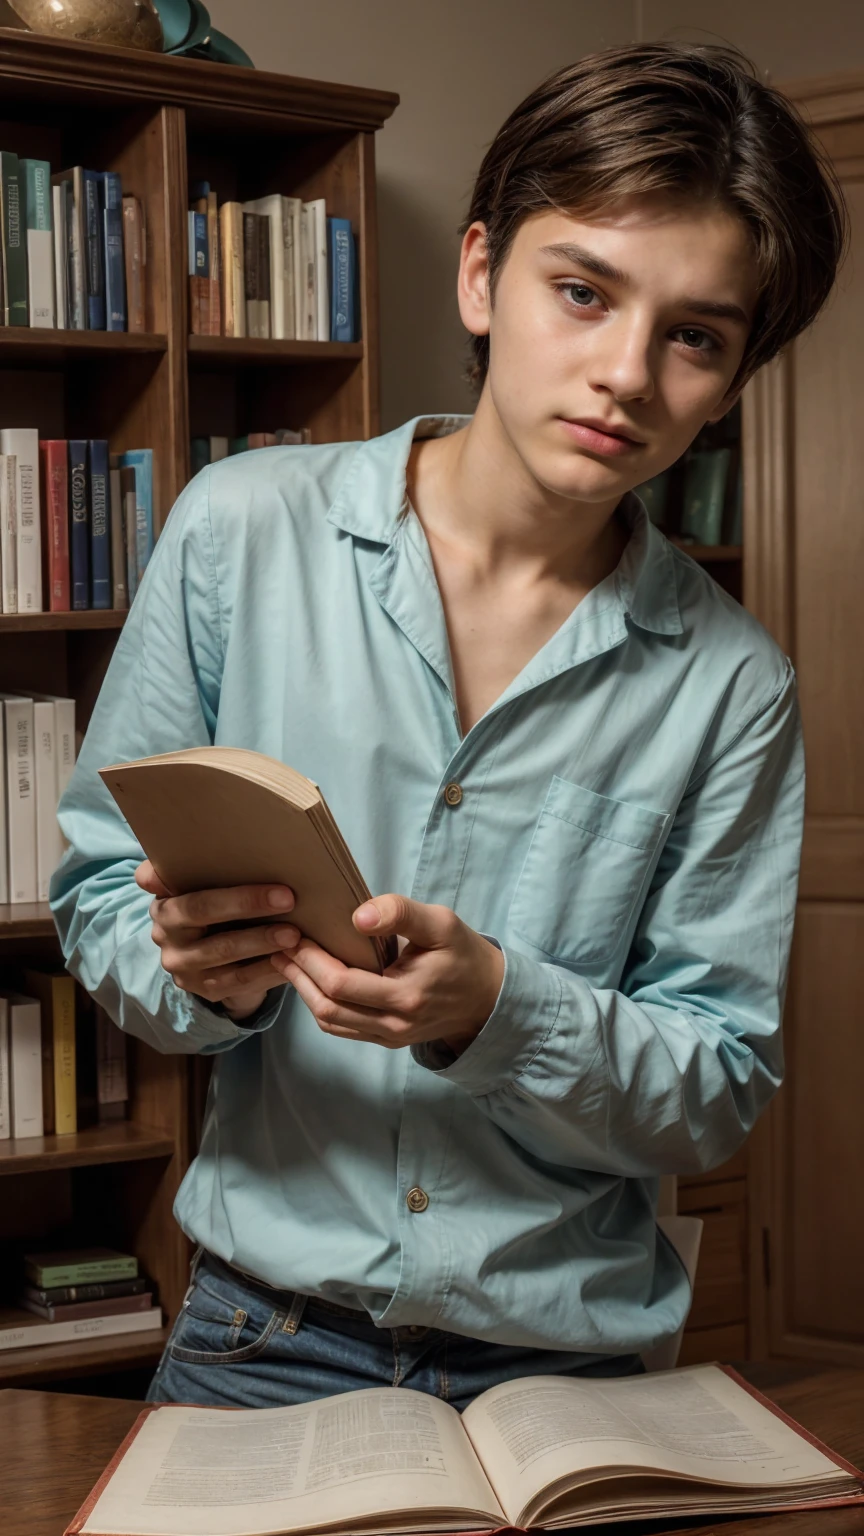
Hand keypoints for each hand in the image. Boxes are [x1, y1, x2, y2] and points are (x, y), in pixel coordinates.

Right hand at [135, 860, 295, 1020]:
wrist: (215, 960)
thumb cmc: (218, 908)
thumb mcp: (210, 886)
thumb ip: (209, 865)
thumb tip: (229, 829)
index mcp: (163, 899)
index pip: (160, 880)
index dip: (169, 873)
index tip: (211, 864)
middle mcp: (163, 931)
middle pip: (201, 910)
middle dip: (245, 903)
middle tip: (287, 897)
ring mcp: (182, 964)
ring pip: (222, 951)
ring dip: (261, 942)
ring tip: (294, 935)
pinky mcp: (203, 989)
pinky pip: (237, 981)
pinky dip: (266, 971)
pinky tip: (291, 961)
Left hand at [268, 894, 504, 1052]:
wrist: (488, 998)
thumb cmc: (463, 955)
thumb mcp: (442, 924)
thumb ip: (401, 913)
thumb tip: (358, 917)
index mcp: (406, 996)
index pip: (341, 984)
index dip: (311, 960)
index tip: (296, 934)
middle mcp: (394, 1024)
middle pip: (328, 1008)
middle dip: (299, 976)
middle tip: (280, 946)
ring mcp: (389, 1036)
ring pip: (330, 1023)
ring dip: (305, 993)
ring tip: (287, 963)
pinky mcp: (387, 1039)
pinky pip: (343, 1029)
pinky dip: (321, 1007)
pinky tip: (312, 982)